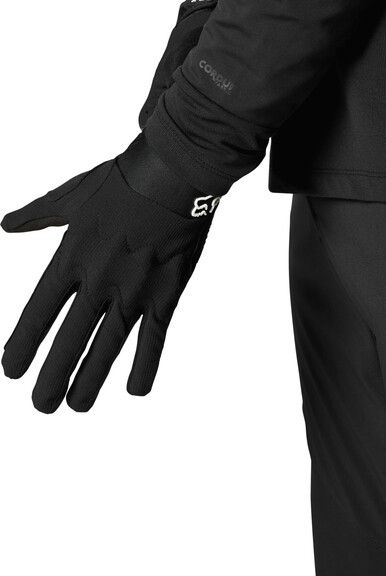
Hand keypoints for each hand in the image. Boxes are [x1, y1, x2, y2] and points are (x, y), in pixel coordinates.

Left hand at [1, 135, 218, 412]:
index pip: (38, 313)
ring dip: (90, 381)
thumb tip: (6, 224)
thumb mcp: (71, 196)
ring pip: (107, 348)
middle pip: (69, 341)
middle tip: (41, 405)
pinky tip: (134, 389)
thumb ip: (37, 215)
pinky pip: (153, 339)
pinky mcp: (166, 294)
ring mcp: (133, 291)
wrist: (174, 174)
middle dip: (53, 377)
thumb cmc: (121, 181)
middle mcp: (98, 281)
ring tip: (76, 406)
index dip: (23, 345)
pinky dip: (144, 366)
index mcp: (71, 257)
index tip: (12, 370)